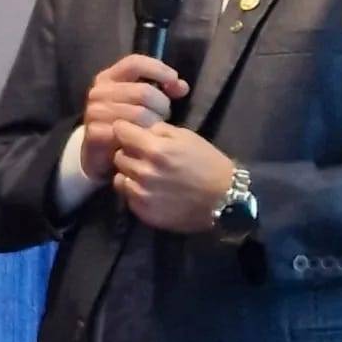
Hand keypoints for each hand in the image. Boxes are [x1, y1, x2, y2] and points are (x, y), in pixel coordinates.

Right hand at [80, 54, 189, 181]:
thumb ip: (164, 88)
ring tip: (156, 129)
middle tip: (164, 116)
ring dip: (154, 123)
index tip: (174, 80)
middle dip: (161, 105)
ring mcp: (95, 112)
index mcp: (109, 77)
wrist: (101, 151)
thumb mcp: (144, 100)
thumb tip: (181, 86)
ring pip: (139, 113)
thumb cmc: (127, 121)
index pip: (135, 63)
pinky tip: (144, 140)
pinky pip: (128, 132)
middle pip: (143, 91)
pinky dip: (141, 137)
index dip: (158, 69)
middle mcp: (99, 91)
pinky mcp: (94, 132)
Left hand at [111, 120, 235, 233]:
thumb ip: (160, 130)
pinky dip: (135, 191)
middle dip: (128, 152)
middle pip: (118, 155)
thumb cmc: (208, 163)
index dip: (124, 129)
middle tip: (143, 155)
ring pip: (119, 177)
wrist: (224, 199)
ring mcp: (142, 194)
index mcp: (155, 149)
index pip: (120, 131)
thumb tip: (141, 129)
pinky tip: (151, 189)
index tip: (129, 132)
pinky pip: (127, 196)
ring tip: (146, 174)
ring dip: (129, 173)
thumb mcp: (187, 137)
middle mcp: (144, 171)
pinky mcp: (143, 212)